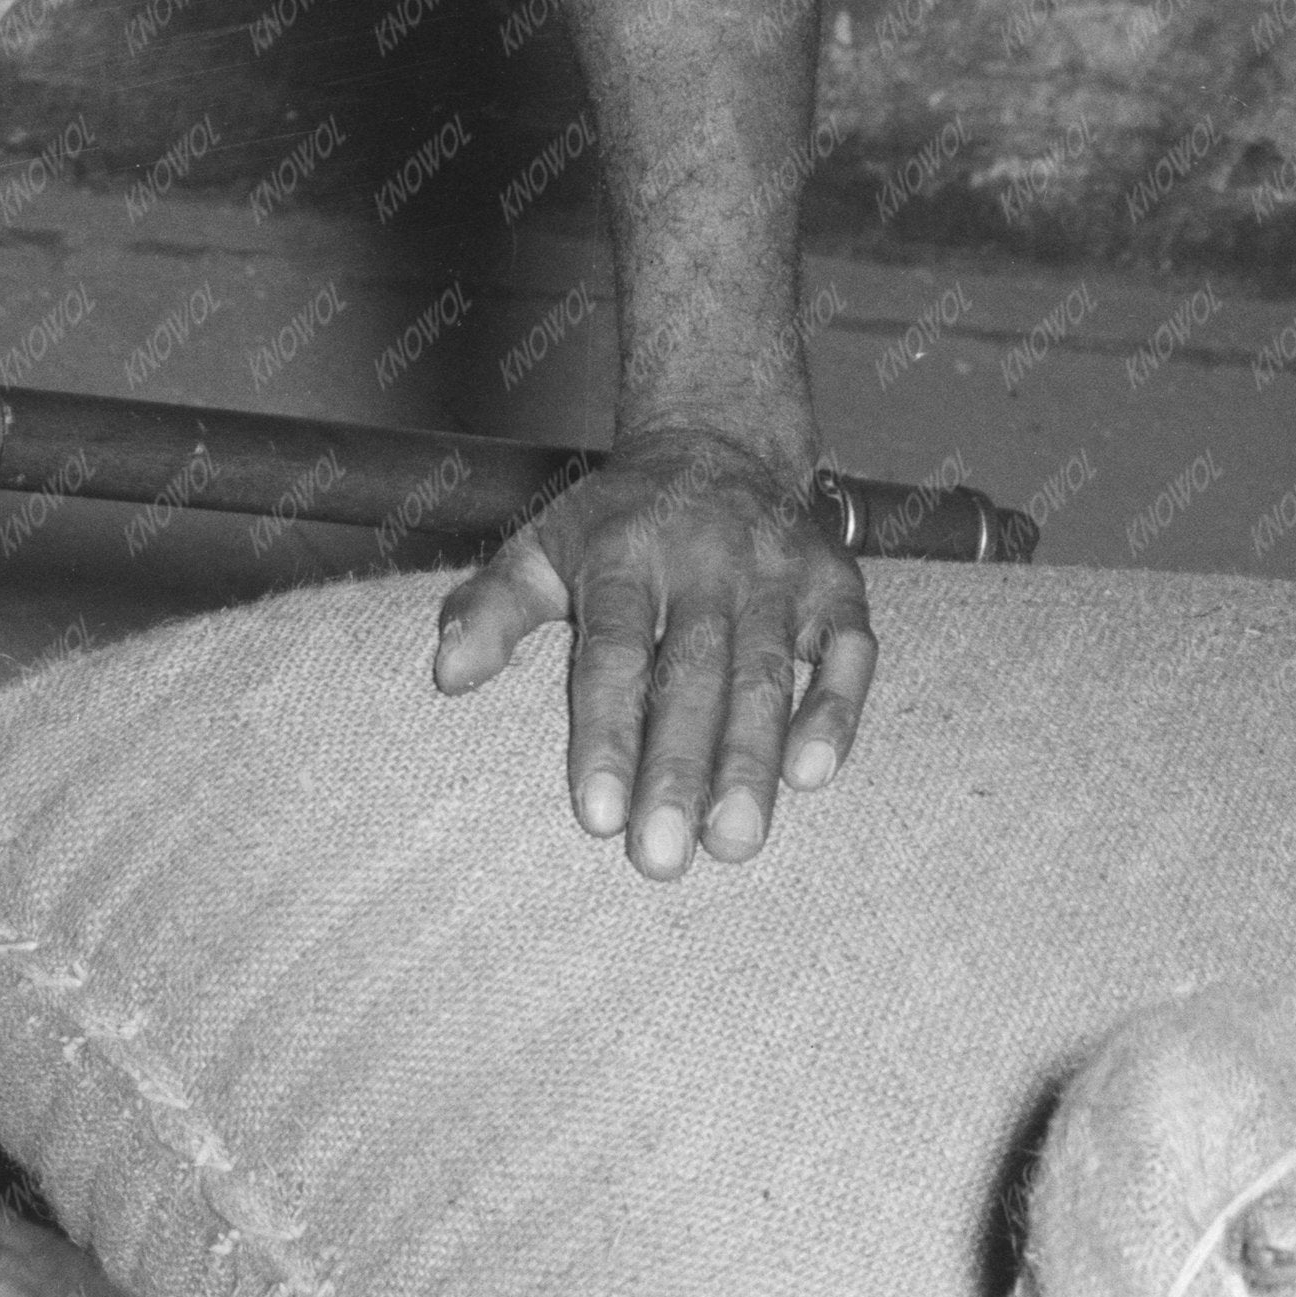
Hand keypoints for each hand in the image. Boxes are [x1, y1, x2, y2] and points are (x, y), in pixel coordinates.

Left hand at [432, 426, 877, 876]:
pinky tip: (811, 776)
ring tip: (735, 841)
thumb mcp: (542, 545)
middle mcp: (708, 559)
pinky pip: (848, 652)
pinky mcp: (836, 584)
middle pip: (694, 675)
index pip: (614, 653)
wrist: (720, 438)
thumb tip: (447, 674)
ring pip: (769, 675)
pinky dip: (835, 712)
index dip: (605, 734)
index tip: (597, 817)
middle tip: (662, 858)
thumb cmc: (618, 522)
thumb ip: (493, 607)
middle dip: (678, 769)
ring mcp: (779, 571)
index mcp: (627, 552)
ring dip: (752, 762)